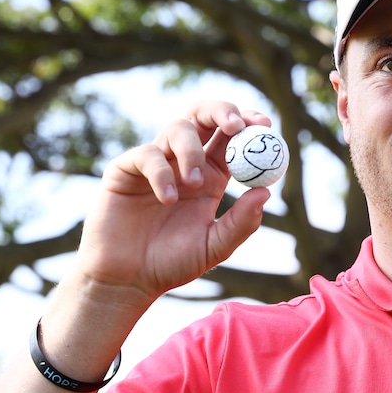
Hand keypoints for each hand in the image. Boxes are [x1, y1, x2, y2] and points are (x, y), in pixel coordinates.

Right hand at [73, 100, 271, 306]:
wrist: (127, 281)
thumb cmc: (171, 264)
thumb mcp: (214, 246)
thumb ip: (241, 223)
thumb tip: (266, 192)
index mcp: (211, 177)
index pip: (232, 138)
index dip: (248, 124)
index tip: (264, 126)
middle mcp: (184, 163)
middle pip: (204, 116)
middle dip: (222, 111)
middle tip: (235, 126)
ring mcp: (155, 163)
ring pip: (178, 128)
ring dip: (192, 150)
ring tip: (195, 182)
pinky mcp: (125, 169)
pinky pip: (147, 155)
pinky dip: (161, 172)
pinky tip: (166, 199)